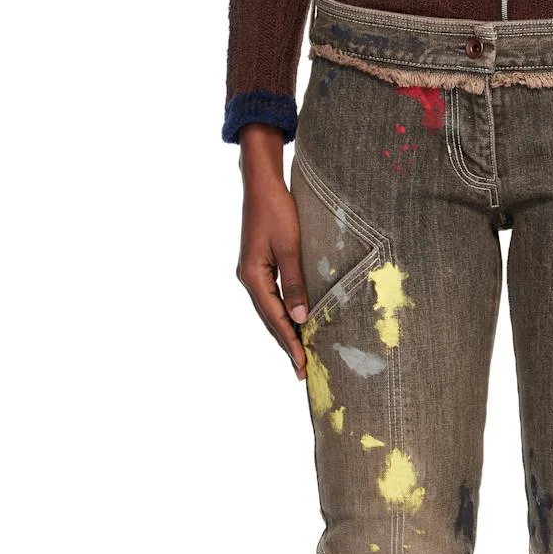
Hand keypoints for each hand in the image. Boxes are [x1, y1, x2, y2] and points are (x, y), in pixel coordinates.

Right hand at [235, 124, 308, 380]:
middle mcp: (249, 278)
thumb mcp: (290, 246)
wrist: (262, 183)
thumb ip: (295, 282)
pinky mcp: (260, 266)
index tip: (302, 364)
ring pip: (270, 311)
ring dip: (284, 332)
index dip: (290, 342)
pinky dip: (283, 315)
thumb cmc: (276, 210)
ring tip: (300, 355)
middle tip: (303, 370)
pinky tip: (294, 324)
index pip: (275, 318)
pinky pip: (272, 299)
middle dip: (286, 344)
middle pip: (269, 319)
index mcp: (253, 276)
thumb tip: (300, 316)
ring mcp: (253, 273)